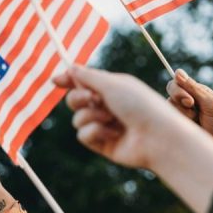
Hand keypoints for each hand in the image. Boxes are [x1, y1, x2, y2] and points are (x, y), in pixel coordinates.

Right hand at [53, 65, 184, 170]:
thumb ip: (88, 76)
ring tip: (110, 118)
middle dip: (78, 97)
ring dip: (91, 115)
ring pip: (77, 118)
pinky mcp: (103, 144)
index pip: (85, 81)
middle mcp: (108, 106)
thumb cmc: (140, 105)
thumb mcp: (112, 84)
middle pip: (75, 99)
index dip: (69, 80)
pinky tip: (114, 134)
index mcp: (113, 87)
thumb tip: (70, 67)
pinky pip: (83, 135)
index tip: (55, 81)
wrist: (157, 137)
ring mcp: (105, 125)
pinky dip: (96, 132)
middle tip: (91, 97)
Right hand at [166, 69, 212, 153]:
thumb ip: (194, 88)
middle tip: (193, 110)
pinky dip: (178, 122)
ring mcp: (184, 114)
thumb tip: (178, 72)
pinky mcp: (180, 125)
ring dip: (182, 114)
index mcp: (199, 92)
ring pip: (169, 105)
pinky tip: (190, 127)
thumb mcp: (210, 104)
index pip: (180, 81)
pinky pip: (168, 119)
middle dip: (179, 99)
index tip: (190, 101)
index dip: (179, 88)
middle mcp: (190, 101)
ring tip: (196, 122)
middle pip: (171, 91)